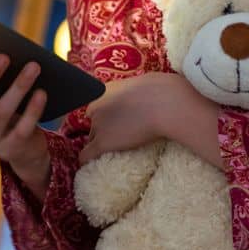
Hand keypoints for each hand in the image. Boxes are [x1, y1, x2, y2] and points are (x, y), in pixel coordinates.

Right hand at [0, 50, 47, 166]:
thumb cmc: (7, 112)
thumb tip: (3, 54)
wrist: (24, 149)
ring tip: (33, 66)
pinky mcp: (11, 149)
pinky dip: (32, 109)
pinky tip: (41, 92)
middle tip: (4, 56)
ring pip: (1, 112)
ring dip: (18, 86)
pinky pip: (22, 128)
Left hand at [79, 72, 222, 167]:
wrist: (163, 103)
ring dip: (99, 144)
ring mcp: (98, 125)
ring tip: (108, 152)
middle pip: (93, 125)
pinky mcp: (104, 142)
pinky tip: (86, 164)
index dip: (104, 119)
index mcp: (102, 93)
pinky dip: (85, 159)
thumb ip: (127, 93)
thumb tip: (135, 97)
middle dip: (103, 131)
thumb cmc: (158, 92)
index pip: (95, 110)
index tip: (113, 124)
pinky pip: (87, 154)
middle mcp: (95, 108)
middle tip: (117, 138)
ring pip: (93, 139)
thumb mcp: (137, 84)